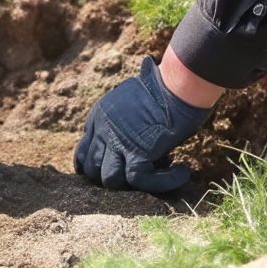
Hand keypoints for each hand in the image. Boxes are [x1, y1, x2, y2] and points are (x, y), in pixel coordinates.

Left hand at [74, 56, 208, 192]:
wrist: (179, 84)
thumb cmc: (166, 85)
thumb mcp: (135, 95)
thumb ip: (129, 112)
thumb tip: (139, 115)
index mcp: (100, 116)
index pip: (85, 150)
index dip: (99, 164)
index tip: (118, 168)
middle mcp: (103, 130)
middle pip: (92, 168)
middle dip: (113, 177)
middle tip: (138, 175)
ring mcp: (118, 142)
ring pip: (110, 179)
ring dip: (133, 184)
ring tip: (158, 175)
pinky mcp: (138, 152)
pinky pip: (140, 180)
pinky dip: (163, 183)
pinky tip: (181, 173)